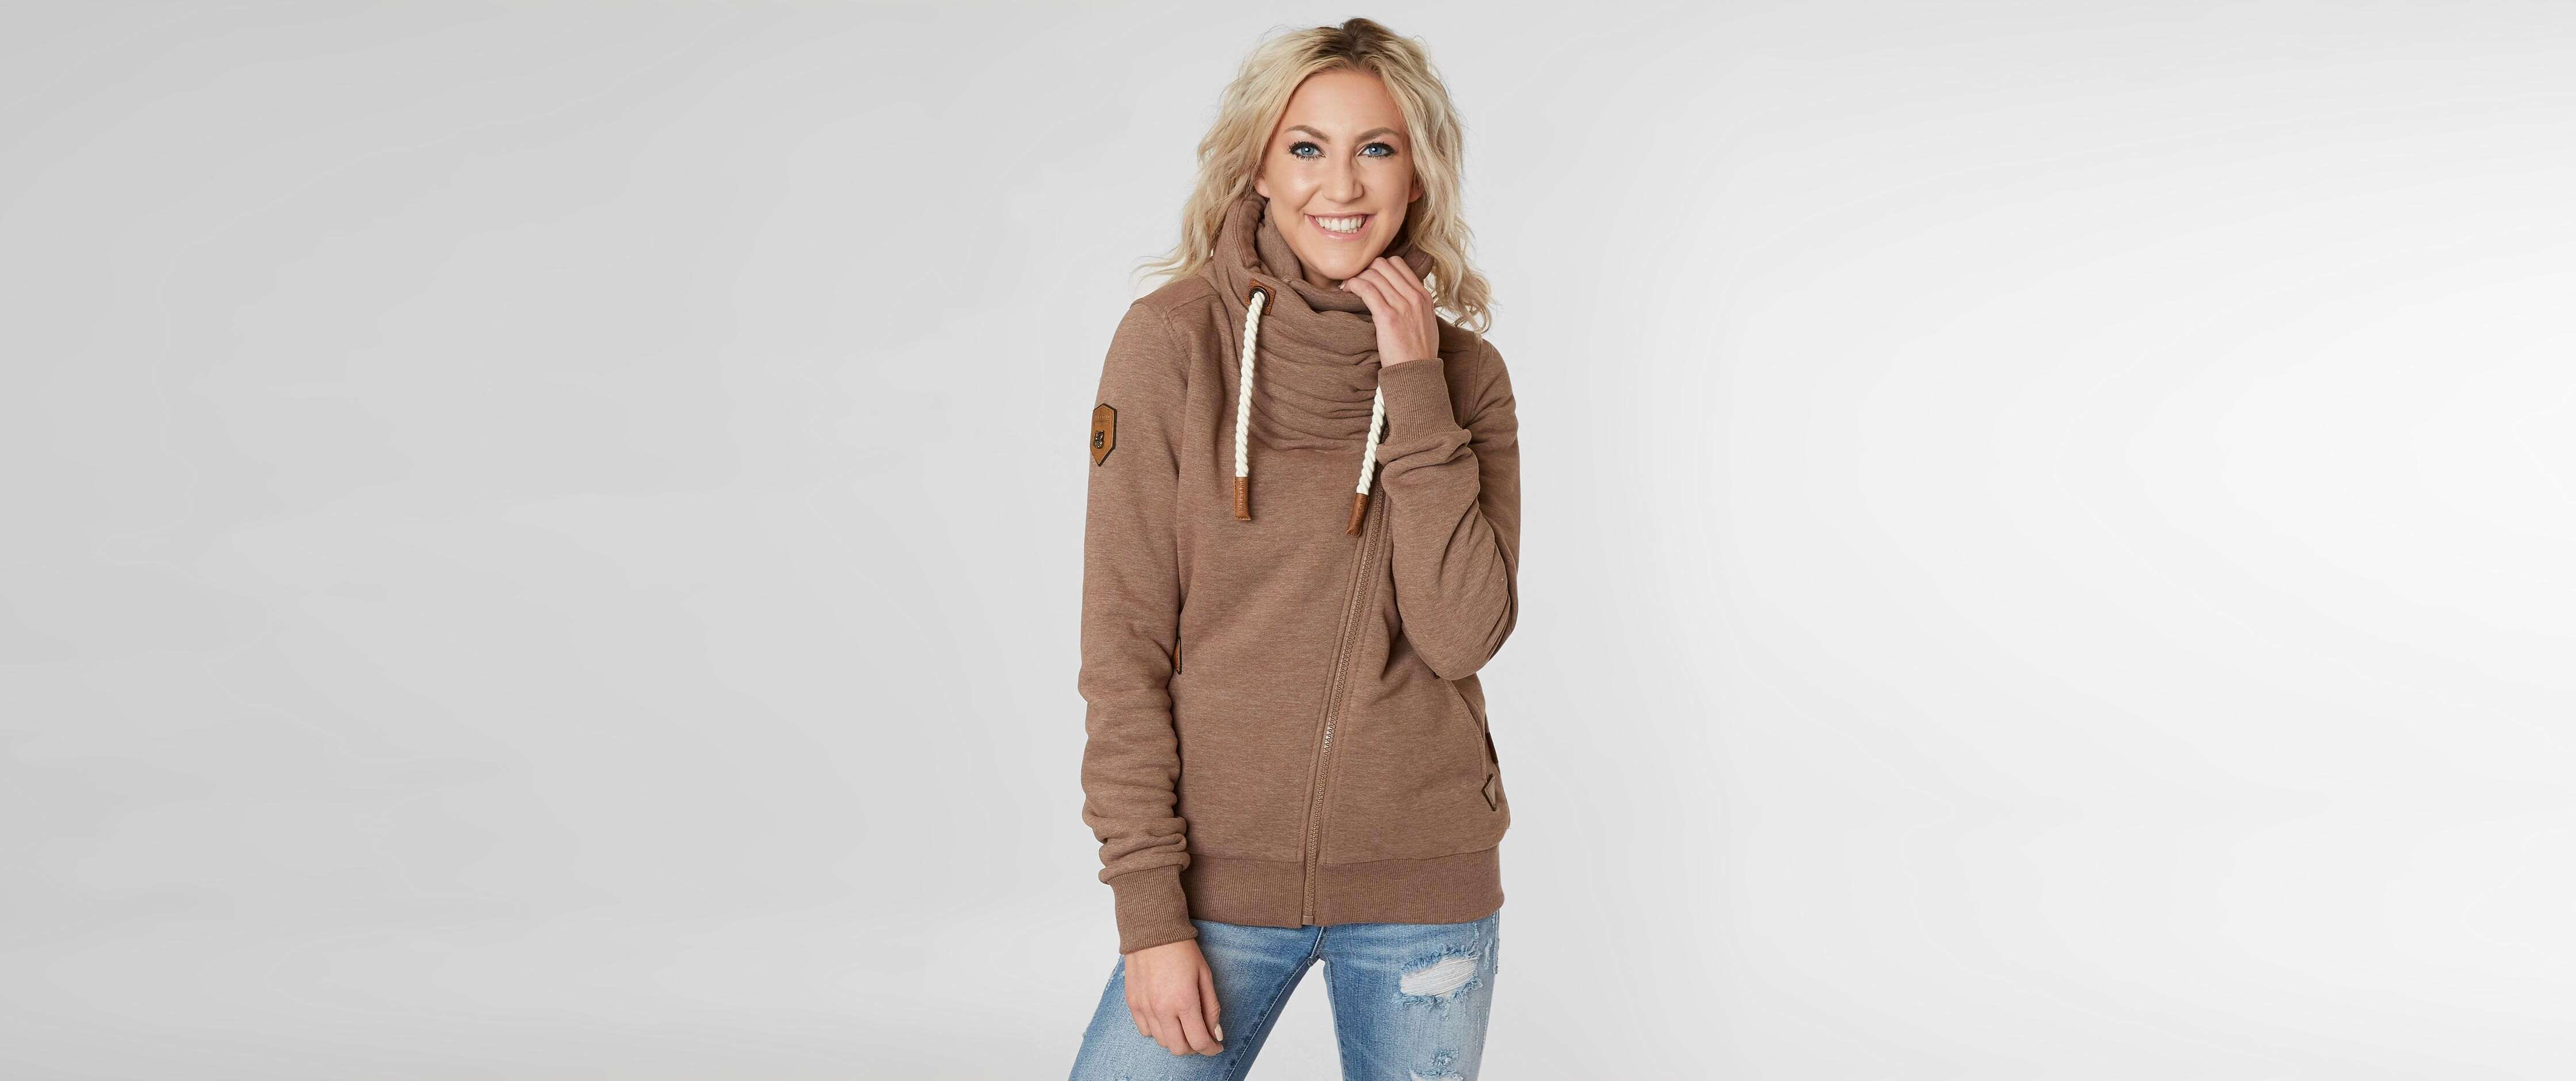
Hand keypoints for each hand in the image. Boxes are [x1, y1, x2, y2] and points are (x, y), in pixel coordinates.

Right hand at [1124, 938, 1224, 1055]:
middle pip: (1179, 1048)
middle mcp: (1162, 1009)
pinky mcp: (1132, 1003)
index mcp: (1184, 1001)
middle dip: (1194, 1047)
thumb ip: (1211, 1008)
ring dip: (1176, 1039)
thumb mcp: (1205, 975)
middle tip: (1201, 1036)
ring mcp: (1144, 1007)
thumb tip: (1215, 1033)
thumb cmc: (1182, 950)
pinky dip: (1157, 1030)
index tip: (1216, 1046)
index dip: (1211, 1049)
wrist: (1152, 931)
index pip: (1199, 1041)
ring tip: (1183, 1024)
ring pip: (1161, 1042)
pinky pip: (1145, 1031)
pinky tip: (1166, 1018)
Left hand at [1342, 255, 1439, 367]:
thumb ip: (1415, 305)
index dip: (1379, 266)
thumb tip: (1401, 296)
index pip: (1398, 264)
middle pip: (1383, 264)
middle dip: (1365, 269)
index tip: (1368, 277)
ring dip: (1356, 277)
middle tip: (1354, 281)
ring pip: (1373, 274)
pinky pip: (1366, 289)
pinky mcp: (1387, 317)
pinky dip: (1353, 285)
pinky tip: (1346, 291)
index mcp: (1424, 296)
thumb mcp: (1426, 322)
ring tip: (1347, 288)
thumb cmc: (1418, 353)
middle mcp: (1414, 297)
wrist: (1417, 374)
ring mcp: (1402, 306)